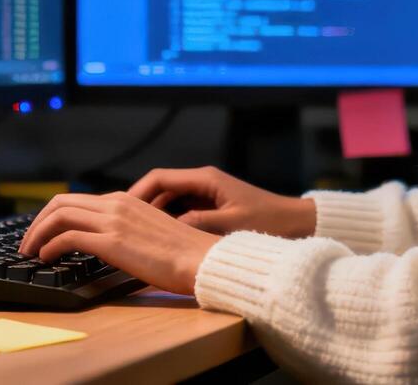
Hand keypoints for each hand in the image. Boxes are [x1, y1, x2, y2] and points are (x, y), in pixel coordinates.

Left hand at [19, 192, 220, 295]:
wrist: (201, 259)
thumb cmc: (183, 253)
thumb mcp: (149, 231)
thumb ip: (126, 230)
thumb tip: (103, 244)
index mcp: (126, 199)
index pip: (77, 199)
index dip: (52, 215)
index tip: (42, 232)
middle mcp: (116, 204)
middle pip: (61, 202)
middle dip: (37, 221)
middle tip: (27, 242)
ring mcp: (114, 220)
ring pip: (59, 215)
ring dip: (37, 233)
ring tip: (30, 251)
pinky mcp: (112, 241)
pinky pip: (68, 237)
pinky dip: (50, 246)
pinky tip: (46, 257)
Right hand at [127, 166, 316, 238]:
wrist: (297, 224)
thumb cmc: (269, 222)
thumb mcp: (230, 226)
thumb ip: (198, 223)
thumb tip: (166, 227)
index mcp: (205, 179)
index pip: (158, 179)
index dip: (137, 193)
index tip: (120, 209)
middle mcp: (203, 182)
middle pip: (160, 189)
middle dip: (140, 206)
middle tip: (121, 225)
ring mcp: (206, 195)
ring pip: (169, 202)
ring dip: (153, 216)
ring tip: (135, 235)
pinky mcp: (212, 207)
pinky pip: (181, 211)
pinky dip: (169, 222)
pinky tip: (160, 239)